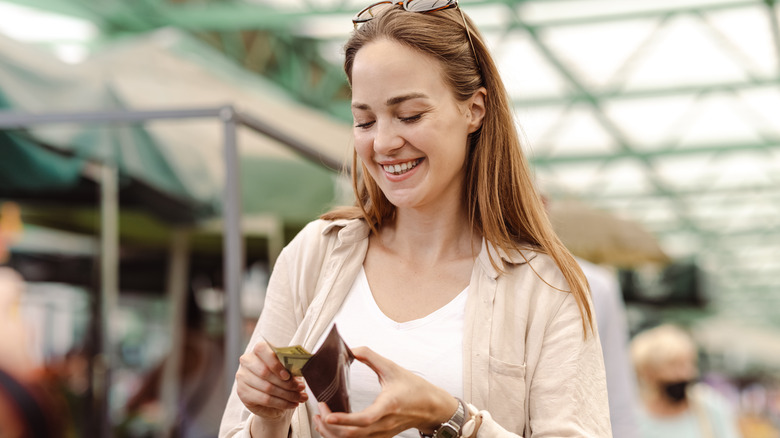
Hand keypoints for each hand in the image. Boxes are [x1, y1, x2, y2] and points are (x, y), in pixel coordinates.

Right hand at [235, 341, 307, 419]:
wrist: (271, 398)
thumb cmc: (280, 377)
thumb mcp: (287, 369)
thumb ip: (291, 367)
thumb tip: (303, 369)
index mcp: (258, 350)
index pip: (262, 350)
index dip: (275, 363)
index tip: (287, 375)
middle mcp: (247, 361)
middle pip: (265, 372)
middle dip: (286, 382)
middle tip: (301, 388)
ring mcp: (242, 377)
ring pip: (267, 388)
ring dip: (287, 394)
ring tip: (300, 398)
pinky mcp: (243, 393)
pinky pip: (264, 399)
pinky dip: (281, 403)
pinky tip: (292, 404)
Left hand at [313, 347, 457, 437]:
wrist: (432, 407)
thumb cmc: (415, 388)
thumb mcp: (393, 368)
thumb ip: (370, 356)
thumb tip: (351, 349)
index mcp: (389, 405)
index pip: (365, 419)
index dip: (345, 420)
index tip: (328, 415)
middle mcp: (385, 423)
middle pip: (354, 435)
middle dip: (331, 428)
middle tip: (319, 412)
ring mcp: (383, 433)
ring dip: (333, 435)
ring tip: (320, 421)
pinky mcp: (381, 436)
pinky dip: (343, 437)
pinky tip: (333, 427)